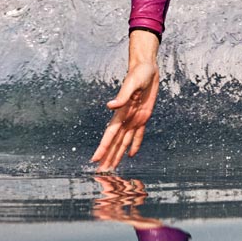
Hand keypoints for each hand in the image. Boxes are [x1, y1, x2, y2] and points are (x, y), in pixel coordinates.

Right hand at [92, 33, 161, 169]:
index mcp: (121, 113)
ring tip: (113, 167)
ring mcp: (134, 119)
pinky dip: (135, 145)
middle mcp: (125, 119)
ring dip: (118, 154)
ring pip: (125, 142)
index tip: (94, 160)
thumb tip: (110, 106)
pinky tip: (131, 155)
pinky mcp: (143, 117)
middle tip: (102, 172)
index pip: (110, 135)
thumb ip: (122, 96)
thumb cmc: (138, 74)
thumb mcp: (132, 83)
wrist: (147, 68)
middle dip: (109, 157)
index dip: (103, 148)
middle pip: (115, 142)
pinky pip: (139, 135)